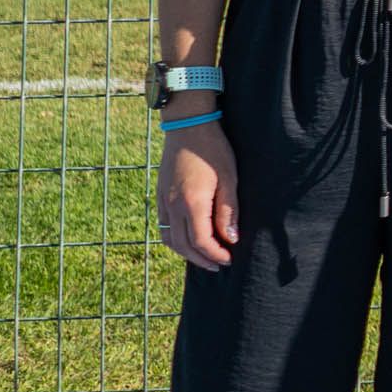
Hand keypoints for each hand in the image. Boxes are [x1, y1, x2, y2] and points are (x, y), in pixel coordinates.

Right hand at [156, 118, 239, 270]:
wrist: (187, 126)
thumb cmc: (213, 150)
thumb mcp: (229, 178)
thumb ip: (228, 211)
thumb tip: (231, 239)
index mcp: (191, 203)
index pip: (201, 241)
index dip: (215, 255)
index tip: (230, 259)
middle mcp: (172, 206)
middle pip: (183, 245)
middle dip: (202, 259)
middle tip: (220, 265)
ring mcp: (163, 202)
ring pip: (169, 239)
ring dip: (186, 253)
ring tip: (205, 257)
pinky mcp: (160, 196)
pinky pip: (163, 227)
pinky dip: (175, 241)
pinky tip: (188, 240)